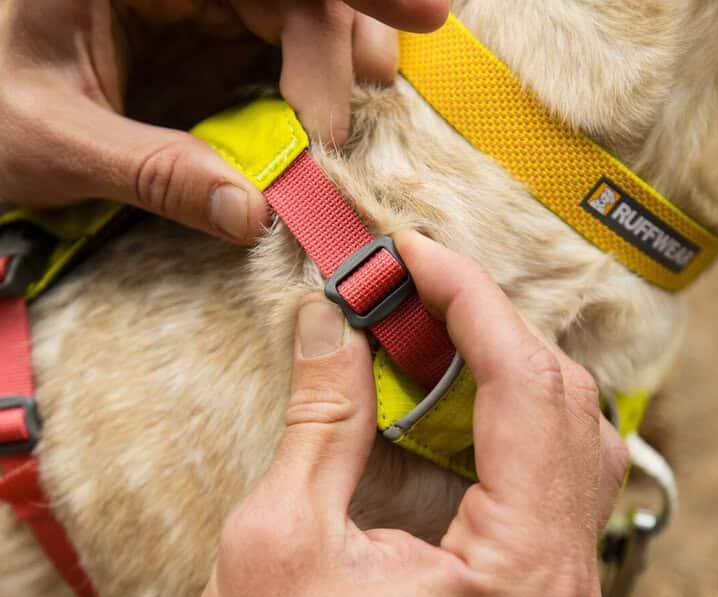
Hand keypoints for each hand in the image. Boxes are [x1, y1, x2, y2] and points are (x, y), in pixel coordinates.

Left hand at [0, 0, 447, 242]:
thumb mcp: (53, 143)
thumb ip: (151, 172)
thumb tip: (253, 215)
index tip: (424, 14)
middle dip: (338, 43)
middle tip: (352, 115)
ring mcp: (193, 8)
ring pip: (298, 14)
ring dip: (341, 55)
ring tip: (362, 98)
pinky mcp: (206, 46)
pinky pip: (281, 53)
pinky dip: (318, 83)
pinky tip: (328, 113)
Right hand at [145, 233, 628, 596]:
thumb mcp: (282, 538)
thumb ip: (323, 416)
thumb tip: (328, 321)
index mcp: (517, 571)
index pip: (527, 387)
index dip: (471, 301)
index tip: (418, 254)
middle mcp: (564, 587)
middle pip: (566, 407)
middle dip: (495, 329)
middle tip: (420, 289)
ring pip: (576, 445)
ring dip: (514, 375)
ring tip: (440, 336)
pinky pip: (557, 489)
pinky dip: (516, 429)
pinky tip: (459, 408)